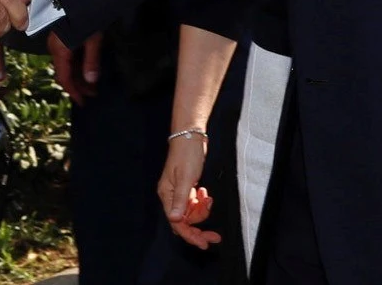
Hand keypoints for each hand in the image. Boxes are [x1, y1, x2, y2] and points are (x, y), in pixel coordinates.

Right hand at [48, 31, 100, 105]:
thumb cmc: (87, 17)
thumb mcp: (93, 40)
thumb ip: (91, 61)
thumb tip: (91, 81)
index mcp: (60, 51)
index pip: (64, 78)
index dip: (73, 92)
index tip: (82, 102)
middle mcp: (55, 49)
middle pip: (64, 74)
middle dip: (78, 85)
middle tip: (93, 93)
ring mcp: (56, 44)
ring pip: (65, 67)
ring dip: (78, 76)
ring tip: (92, 83)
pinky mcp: (60, 39)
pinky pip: (66, 58)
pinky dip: (76, 66)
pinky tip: (86, 70)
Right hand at [159, 132, 220, 248]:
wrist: (191, 137)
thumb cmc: (187, 155)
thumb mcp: (186, 178)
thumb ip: (181, 200)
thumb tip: (175, 220)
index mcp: (166, 195)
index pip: (177, 222)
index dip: (190, 235)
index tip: (204, 243)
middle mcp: (170, 196)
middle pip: (184, 221)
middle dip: (199, 227)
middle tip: (215, 236)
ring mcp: (179, 192)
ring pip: (191, 212)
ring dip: (202, 210)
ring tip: (208, 198)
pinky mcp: (186, 188)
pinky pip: (194, 203)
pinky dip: (202, 202)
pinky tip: (206, 193)